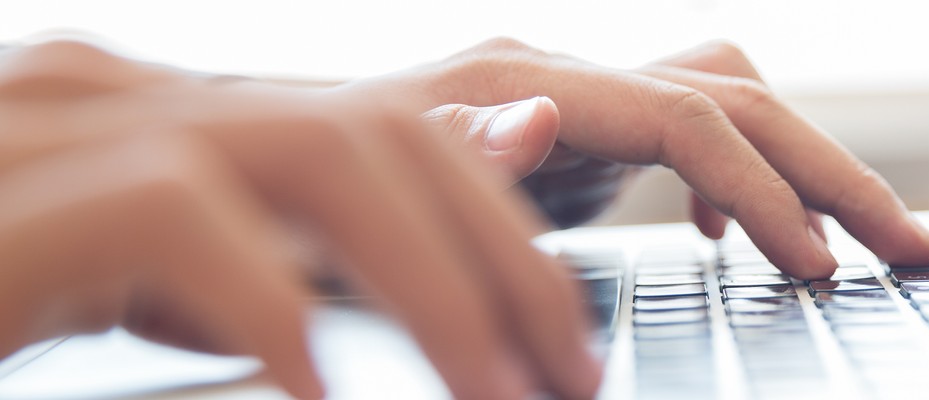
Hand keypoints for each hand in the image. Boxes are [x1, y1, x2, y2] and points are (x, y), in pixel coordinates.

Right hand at [0, 42, 597, 398]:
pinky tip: (316, 386)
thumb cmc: (2, 301)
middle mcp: (125, 92)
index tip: (565, 338)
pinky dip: (271, 299)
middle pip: (386, 134)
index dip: (501, 229)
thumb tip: (458, 220)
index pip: (390, 132)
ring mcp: (59, 126)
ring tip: (492, 394)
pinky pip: (179, 212)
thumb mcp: (157, 284)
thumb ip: (292, 252)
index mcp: (169, 111)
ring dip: (433, 284)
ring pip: (320, 151)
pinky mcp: (10, 198)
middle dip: (507, 260)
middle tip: (570, 375)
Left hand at [337, 38, 928, 277]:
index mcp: (519, 86)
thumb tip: (543, 116)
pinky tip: (739, 239)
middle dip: (833, 174)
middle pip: (737, 98)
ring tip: (870, 240)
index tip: (821, 270)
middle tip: (913, 249)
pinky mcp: (577, 132)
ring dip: (808, 169)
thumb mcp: (359, 207)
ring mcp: (574, 98)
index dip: (768, 194)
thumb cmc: (298, 209)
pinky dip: (743, 179)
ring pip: (730, 105)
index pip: (690, 119)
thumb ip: (456, 162)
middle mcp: (559, 74)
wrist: (255, 176)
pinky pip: (694, 133)